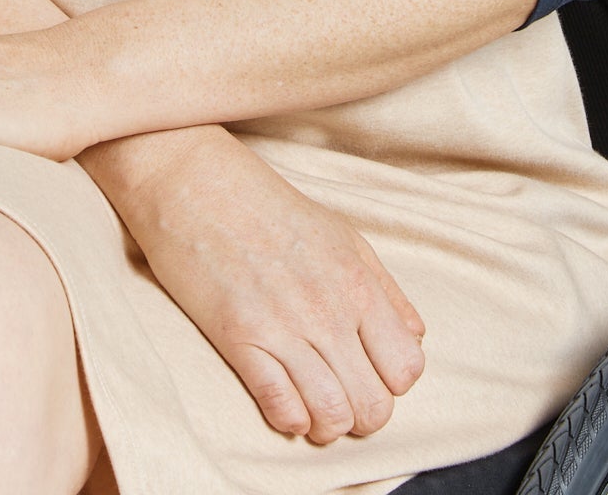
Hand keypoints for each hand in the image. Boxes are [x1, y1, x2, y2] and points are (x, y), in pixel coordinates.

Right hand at [112, 131, 426, 444]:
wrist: (194, 182)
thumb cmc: (268, 207)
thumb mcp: (341, 235)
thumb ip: (383, 289)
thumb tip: (414, 338)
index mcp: (357, 282)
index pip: (407, 368)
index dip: (391, 382)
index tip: (367, 371)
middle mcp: (328, 310)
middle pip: (375, 406)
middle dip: (362, 415)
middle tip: (340, 396)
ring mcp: (283, 327)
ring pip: (332, 418)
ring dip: (325, 425)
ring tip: (311, 406)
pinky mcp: (238, 339)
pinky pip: (281, 409)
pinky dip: (287, 419)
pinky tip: (281, 401)